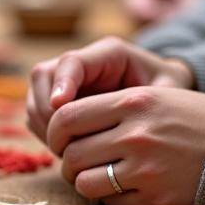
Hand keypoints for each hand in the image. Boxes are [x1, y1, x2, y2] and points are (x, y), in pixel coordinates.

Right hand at [27, 36, 194, 142]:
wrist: (160, 96)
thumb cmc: (167, 91)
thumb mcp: (169, 90)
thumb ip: (153, 97)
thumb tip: (127, 114)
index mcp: (107, 54)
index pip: (72, 62)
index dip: (62, 83)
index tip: (61, 107)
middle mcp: (80, 64)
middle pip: (42, 77)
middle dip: (47, 110)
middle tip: (64, 140)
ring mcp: (63, 82)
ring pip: (34, 97)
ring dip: (44, 125)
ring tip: (67, 149)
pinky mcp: (56, 100)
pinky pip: (36, 115)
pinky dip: (44, 133)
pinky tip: (65, 149)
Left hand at [47, 86, 204, 204]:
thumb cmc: (191, 119)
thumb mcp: (153, 97)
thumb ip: (109, 106)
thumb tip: (59, 123)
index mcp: (132, 102)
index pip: (66, 118)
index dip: (53, 131)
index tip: (59, 139)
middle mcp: (136, 134)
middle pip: (71, 153)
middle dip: (66, 161)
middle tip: (76, 162)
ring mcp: (145, 168)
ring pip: (83, 182)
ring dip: (83, 182)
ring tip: (94, 177)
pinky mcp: (155, 198)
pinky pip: (109, 203)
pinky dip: (107, 199)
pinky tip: (121, 188)